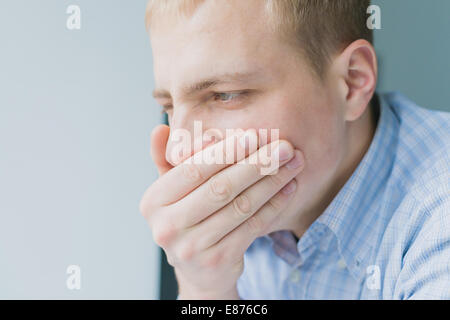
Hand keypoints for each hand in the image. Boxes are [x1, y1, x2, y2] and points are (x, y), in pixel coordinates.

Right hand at [140, 125, 304, 298]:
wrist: (197, 270)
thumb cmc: (186, 218)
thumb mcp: (171, 191)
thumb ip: (166, 159)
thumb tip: (159, 129)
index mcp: (153, 202)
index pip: (193, 170)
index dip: (225, 152)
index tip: (255, 135)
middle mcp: (168, 226)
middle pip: (220, 188)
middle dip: (256, 164)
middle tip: (284, 147)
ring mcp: (192, 247)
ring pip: (240, 206)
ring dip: (271, 182)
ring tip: (293, 163)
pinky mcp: (218, 261)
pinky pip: (252, 226)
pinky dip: (273, 204)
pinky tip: (288, 187)